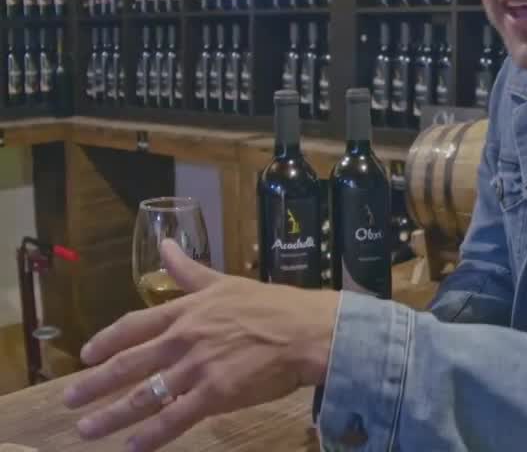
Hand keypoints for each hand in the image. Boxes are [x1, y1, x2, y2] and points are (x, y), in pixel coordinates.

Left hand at [63, 239, 340, 450]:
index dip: (105, 341)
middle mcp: (184, 338)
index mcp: (186, 311)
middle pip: (128, 364)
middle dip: (94, 385)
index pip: (133, 325)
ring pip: (144, 395)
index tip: (85, 356)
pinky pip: (176, 418)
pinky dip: (152, 435)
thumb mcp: (226, 282)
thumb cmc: (274, 305)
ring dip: (112, 415)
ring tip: (88, 430)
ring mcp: (197, 367)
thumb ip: (190, 270)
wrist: (308, 331)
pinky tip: (134, 447)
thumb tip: (165, 244)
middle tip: (69, 400)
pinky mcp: (216, 394)